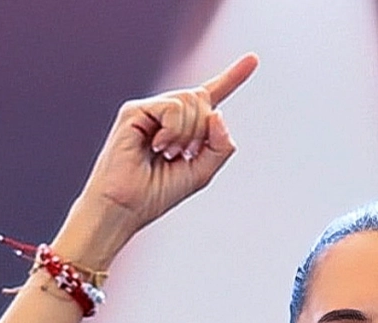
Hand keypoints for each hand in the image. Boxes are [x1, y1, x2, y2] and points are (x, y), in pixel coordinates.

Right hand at [59, 54, 258, 264]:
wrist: (124, 208)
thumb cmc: (156, 194)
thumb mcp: (202, 172)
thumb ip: (220, 146)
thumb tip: (218, 113)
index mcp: (183, 127)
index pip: (210, 96)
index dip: (233, 78)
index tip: (253, 59)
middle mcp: (166, 113)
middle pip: (204, 100)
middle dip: (202, 131)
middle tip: (181, 155)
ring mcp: (150, 110)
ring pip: (191, 101)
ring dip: (187, 134)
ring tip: (166, 153)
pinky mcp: (135, 110)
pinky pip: (173, 106)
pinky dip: (173, 130)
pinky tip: (158, 146)